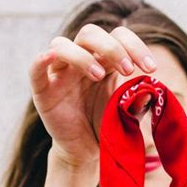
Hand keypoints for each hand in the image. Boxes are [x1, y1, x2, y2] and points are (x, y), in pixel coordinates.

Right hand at [28, 24, 157, 165]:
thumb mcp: (126, 113)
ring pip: (63, 45)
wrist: (85, 153)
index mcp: (104, 60)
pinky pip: (35, 69)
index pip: (118, 36)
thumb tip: (150, 89)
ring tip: (100, 76)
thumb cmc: (106, 128)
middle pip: (90, 34)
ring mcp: (59, 73)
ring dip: (83, 56)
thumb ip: (138, 101)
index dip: (136, 46)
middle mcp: (80, 60)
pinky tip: (50, 57)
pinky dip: (41, 60)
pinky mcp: (42, 90)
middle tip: (128, 70)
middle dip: (113, 48)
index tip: (151, 69)